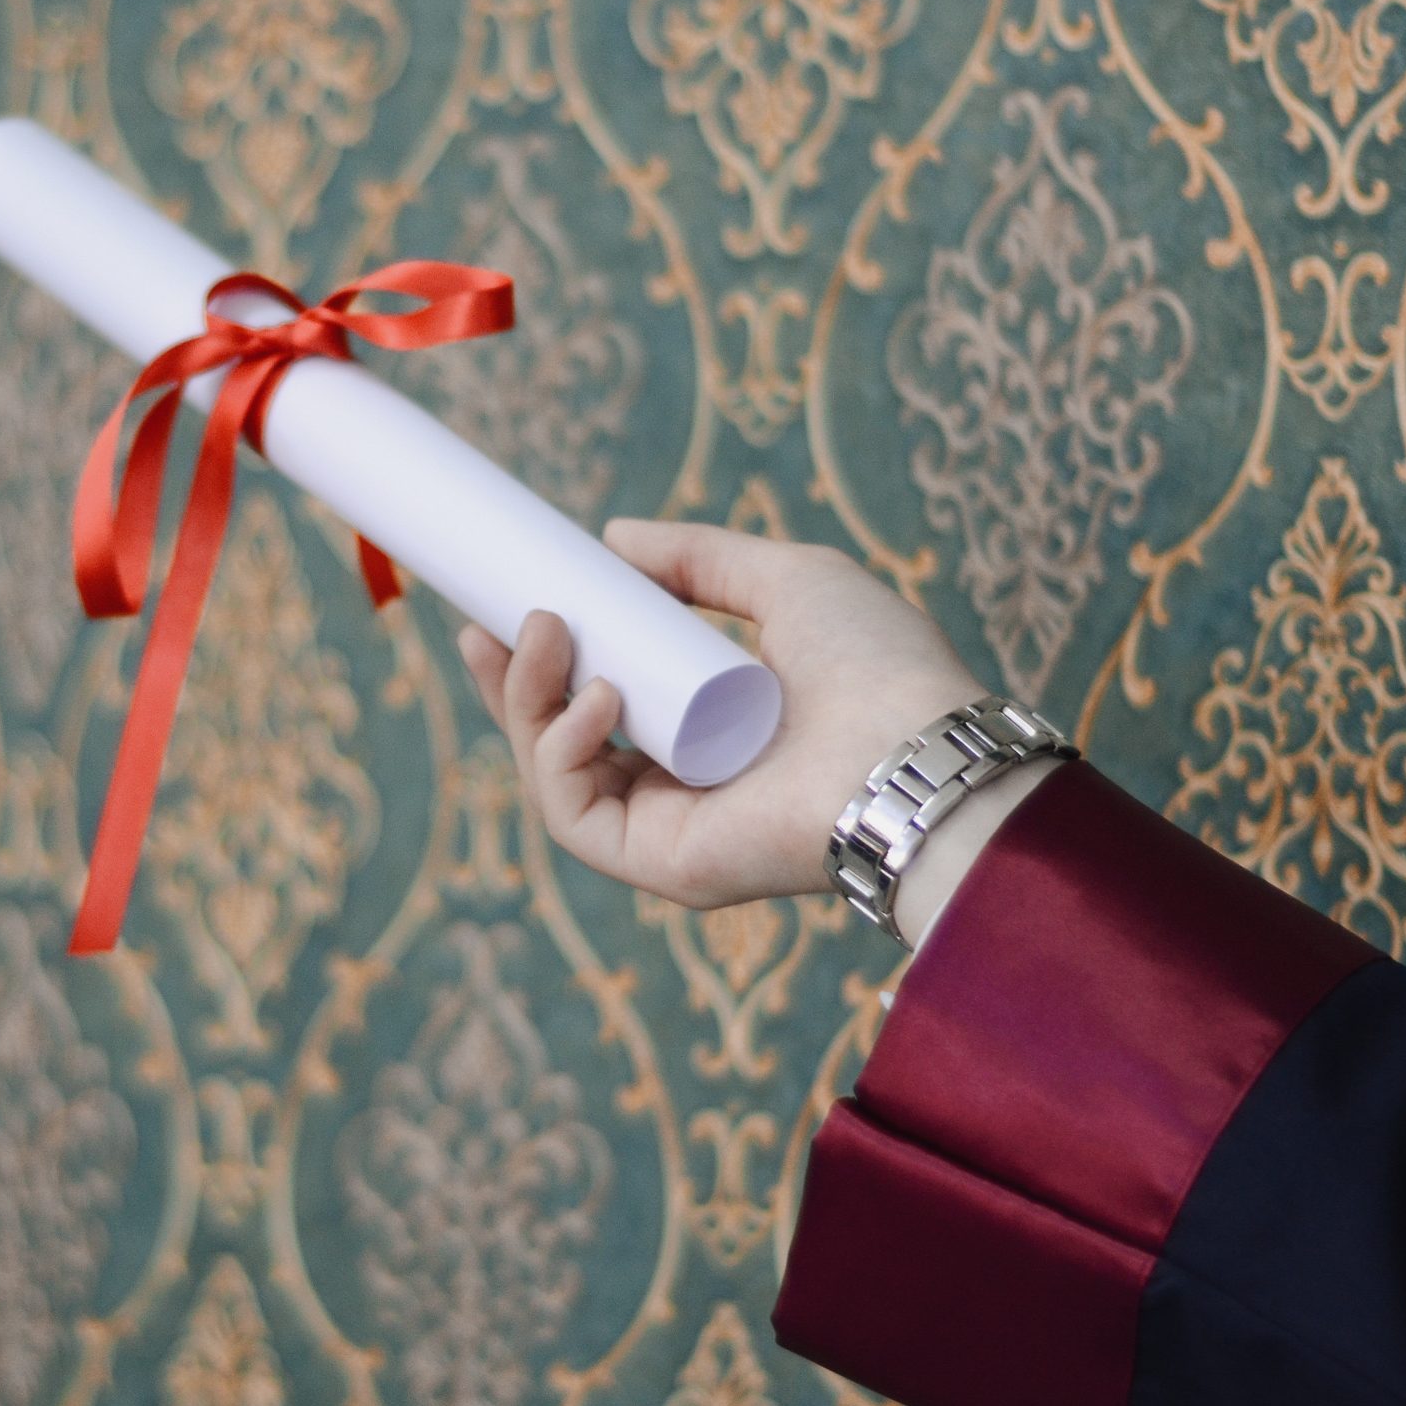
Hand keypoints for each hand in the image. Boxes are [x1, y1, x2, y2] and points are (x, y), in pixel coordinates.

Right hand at [457, 519, 1047, 944]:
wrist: (918, 747)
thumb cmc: (878, 668)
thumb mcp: (786, 581)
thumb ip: (703, 559)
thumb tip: (613, 539)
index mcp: (707, 731)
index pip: (601, 702)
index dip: (548, 659)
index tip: (517, 601)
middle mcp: (681, 787)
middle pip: (561, 743)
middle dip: (512, 685)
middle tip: (488, 624)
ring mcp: (667, 830)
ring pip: (554, 776)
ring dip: (526, 703)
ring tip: (544, 635)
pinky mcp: (660, 866)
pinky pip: (573, 817)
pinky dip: (560, 754)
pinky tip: (595, 699)